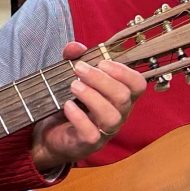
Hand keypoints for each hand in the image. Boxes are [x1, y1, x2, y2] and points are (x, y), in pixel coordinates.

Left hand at [30, 41, 143, 175]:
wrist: (51, 134)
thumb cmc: (71, 103)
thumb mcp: (73, 77)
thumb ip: (75, 59)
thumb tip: (75, 47)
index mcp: (121, 97)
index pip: (138, 85)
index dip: (124, 72)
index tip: (102, 62)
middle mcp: (118, 114)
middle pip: (123, 97)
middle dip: (101, 79)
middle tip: (79, 69)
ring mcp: (105, 131)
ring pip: (111, 116)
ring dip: (92, 97)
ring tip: (73, 86)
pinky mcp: (89, 143)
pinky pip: (91, 133)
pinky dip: (79, 117)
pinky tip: (67, 105)